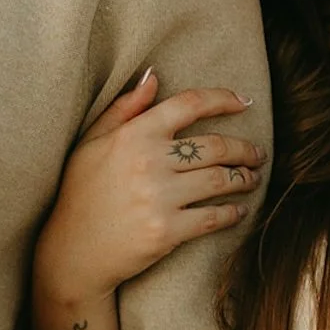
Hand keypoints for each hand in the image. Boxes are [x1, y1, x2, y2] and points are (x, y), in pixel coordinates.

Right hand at [34, 71, 263, 307]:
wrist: (72, 252)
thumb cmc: (81, 194)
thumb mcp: (91, 143)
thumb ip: (123, 109)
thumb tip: (153, 77)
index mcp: (134, 135)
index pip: (189, 105)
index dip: (223, 99)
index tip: (243, 102)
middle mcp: (149, 162)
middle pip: (216, 146)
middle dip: (244, 149)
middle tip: (256, 154)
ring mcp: (160, 198)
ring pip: (220, 180)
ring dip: (244, 179)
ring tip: (252, 178)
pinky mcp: (167, 231)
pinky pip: (213, 217)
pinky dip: (232, 213)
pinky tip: (239, 210)